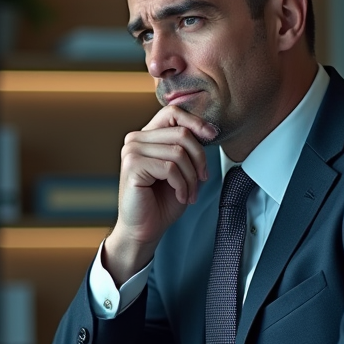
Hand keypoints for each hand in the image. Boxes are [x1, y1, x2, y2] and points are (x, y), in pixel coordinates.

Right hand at [104, 105, 216, 283]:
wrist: (144, 229)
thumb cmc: (162, 201)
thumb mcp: (182, 169)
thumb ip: (188, 148)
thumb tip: (209, 131)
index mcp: (146, 136)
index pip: (173, 113)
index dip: (196, 122)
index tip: (212, 136)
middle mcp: (135, 139)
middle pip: (181, 133)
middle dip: (199, 159)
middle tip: (202, 179)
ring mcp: (132, 151)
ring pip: (179, 152)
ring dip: (191, 177)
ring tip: (188, 193)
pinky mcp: (132, 166)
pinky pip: (170, 168)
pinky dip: (182, 185)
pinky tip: (180, 196)